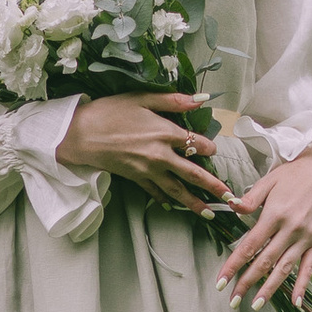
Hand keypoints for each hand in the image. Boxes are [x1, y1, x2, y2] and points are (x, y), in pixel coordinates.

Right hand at [59, 88, 231, 212]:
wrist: (81, 134)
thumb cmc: (110, 112)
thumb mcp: (142, 98)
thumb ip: (173, 100)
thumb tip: (202, 99)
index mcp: (165, 133)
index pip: (197, 144)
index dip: (209, 147)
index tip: (214, 150)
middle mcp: (161, 156)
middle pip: (193, 174)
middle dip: (214, 187)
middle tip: (230, 198)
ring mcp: (148, 171)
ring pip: (177, 190)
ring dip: (195, 203)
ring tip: (209, 213)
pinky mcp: (135, 179)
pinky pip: (155, 193)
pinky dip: (165, 200)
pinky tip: (172, 206)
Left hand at [218, 147, 311, 311]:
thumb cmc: (293, 174)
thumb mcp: (269, 180)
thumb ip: (251, 198)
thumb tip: (232, 206)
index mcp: (275, 214)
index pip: (250, 245)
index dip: (234, 265)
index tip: (221, 281)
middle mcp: (290, 229)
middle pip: (264, 261)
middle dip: (247, 282)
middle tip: (232, 300)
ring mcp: (305, 237)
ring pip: (285, 268)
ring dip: (270, 289)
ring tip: (256, 305)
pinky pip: (310, 267)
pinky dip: (303, 285)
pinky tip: (296, 303)